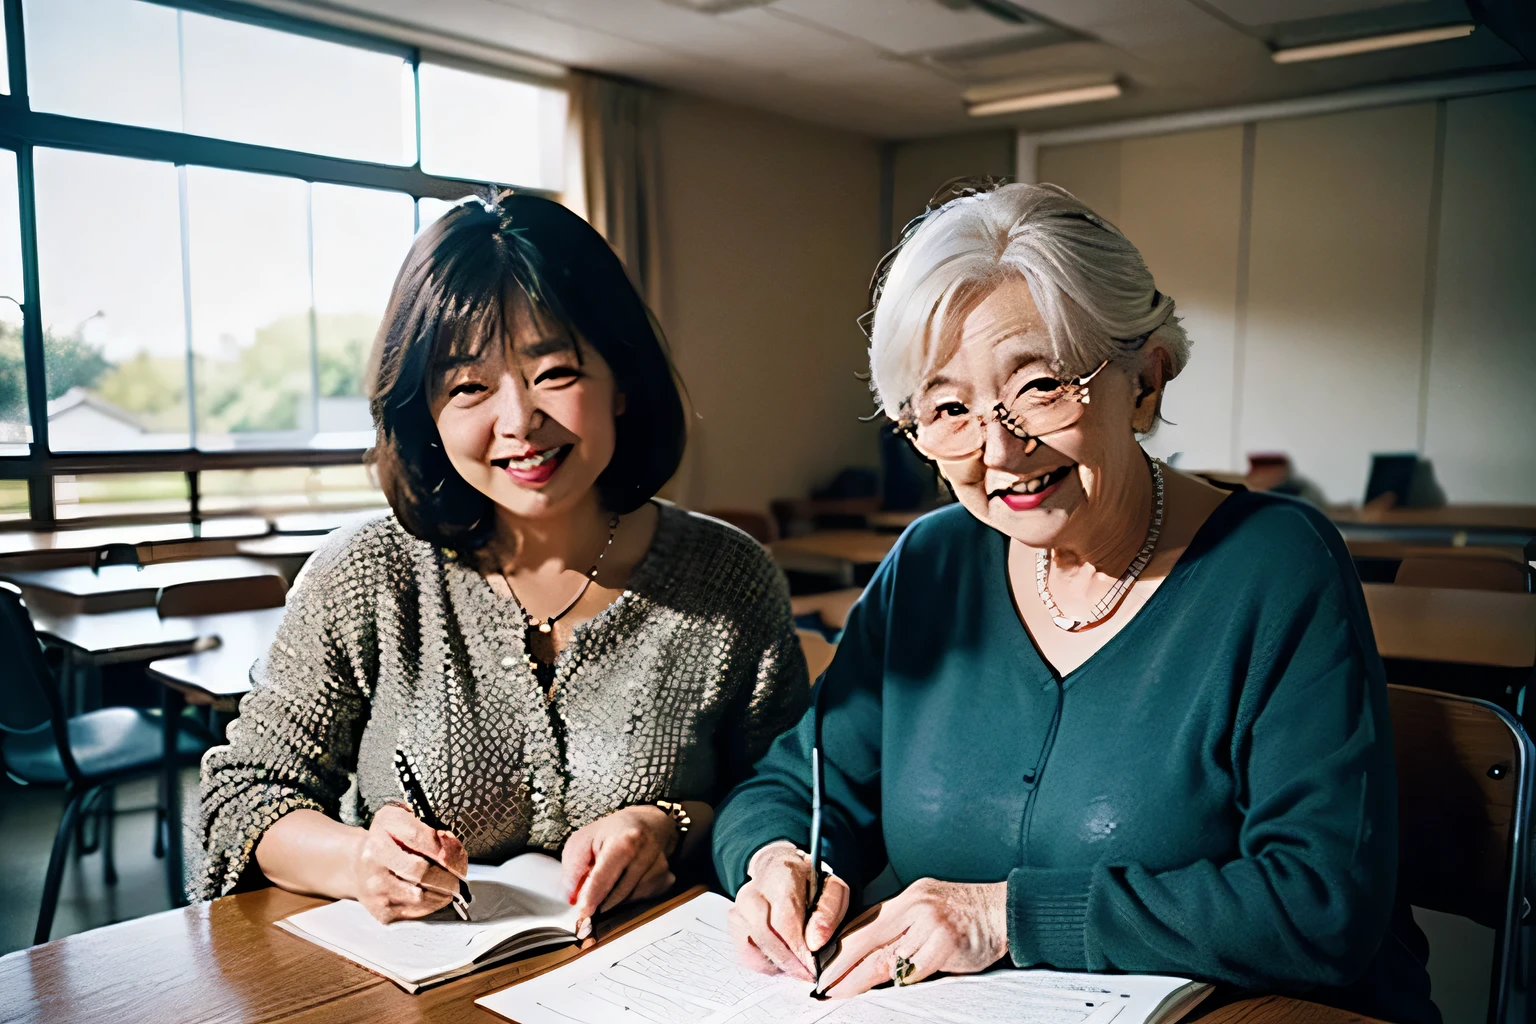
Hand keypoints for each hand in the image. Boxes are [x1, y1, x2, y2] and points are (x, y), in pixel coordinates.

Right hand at [350, 803, 468, 924]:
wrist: (355, 867)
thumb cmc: (386, 841)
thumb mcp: (399, 823)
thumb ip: (425, 828)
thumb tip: (448, 841)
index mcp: (379, 835)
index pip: (416, 839)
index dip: (441, 845)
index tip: (456, 851)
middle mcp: (373, 863)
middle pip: (420, 871)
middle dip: (447, 873)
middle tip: (459, 875)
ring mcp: (376, 890)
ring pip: (420, 896)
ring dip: (444, 891)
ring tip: (452, 886)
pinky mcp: (381, 911)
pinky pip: (416, 911)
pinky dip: (433, 904)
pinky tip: (438, 895)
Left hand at [561, 805, 678, 936]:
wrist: (649, 823)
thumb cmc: (613, 832)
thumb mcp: (584, 839)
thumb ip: (574, 867)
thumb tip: (573, 897)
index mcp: (625, 839)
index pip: (605, 875)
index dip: (592, 897)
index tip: (583, 915)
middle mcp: (647, 851)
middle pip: (618, 893)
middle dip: (601, 901)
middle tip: (589, 903)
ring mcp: (661, 865)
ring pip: (631, 899)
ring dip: (616, 898)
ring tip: (612, 880)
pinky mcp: (667, 878)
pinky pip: (643, 899)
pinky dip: (631, 896)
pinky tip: (628, 881)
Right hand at [727, 841, 849, 982]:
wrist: (776, 867)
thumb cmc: (807, 880)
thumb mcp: (830, 886)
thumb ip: (828, 910)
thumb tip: (815, 943)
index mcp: (780, 878)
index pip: (784, 920)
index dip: (798, 949)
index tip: (813, 967)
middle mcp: (752, 893)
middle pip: (765, 936)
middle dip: (788, 962)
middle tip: (807, 975)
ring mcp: (738, 908)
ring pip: (753, 948)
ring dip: (776, 964)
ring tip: (796, 967)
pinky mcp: (733, 923)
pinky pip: (746, 954)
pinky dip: (764, 964)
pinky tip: (781, 962)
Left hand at [819, 878, 1007, 996]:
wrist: (1004, 911)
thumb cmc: (967, 913)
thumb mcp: (928, 907)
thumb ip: (901, 926)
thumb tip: (867, 952)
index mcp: (907, 897)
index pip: (863, 922)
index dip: (839, 946)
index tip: (823, 963)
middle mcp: (915, 906)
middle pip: (866, 939)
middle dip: (841, 964)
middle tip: (824, 983)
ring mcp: (929, 924)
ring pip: (886, 958)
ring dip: (860, 979)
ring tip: (842, 991)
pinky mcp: (944, 944)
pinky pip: (913, 971)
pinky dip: (899, 983)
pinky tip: (886, 990)